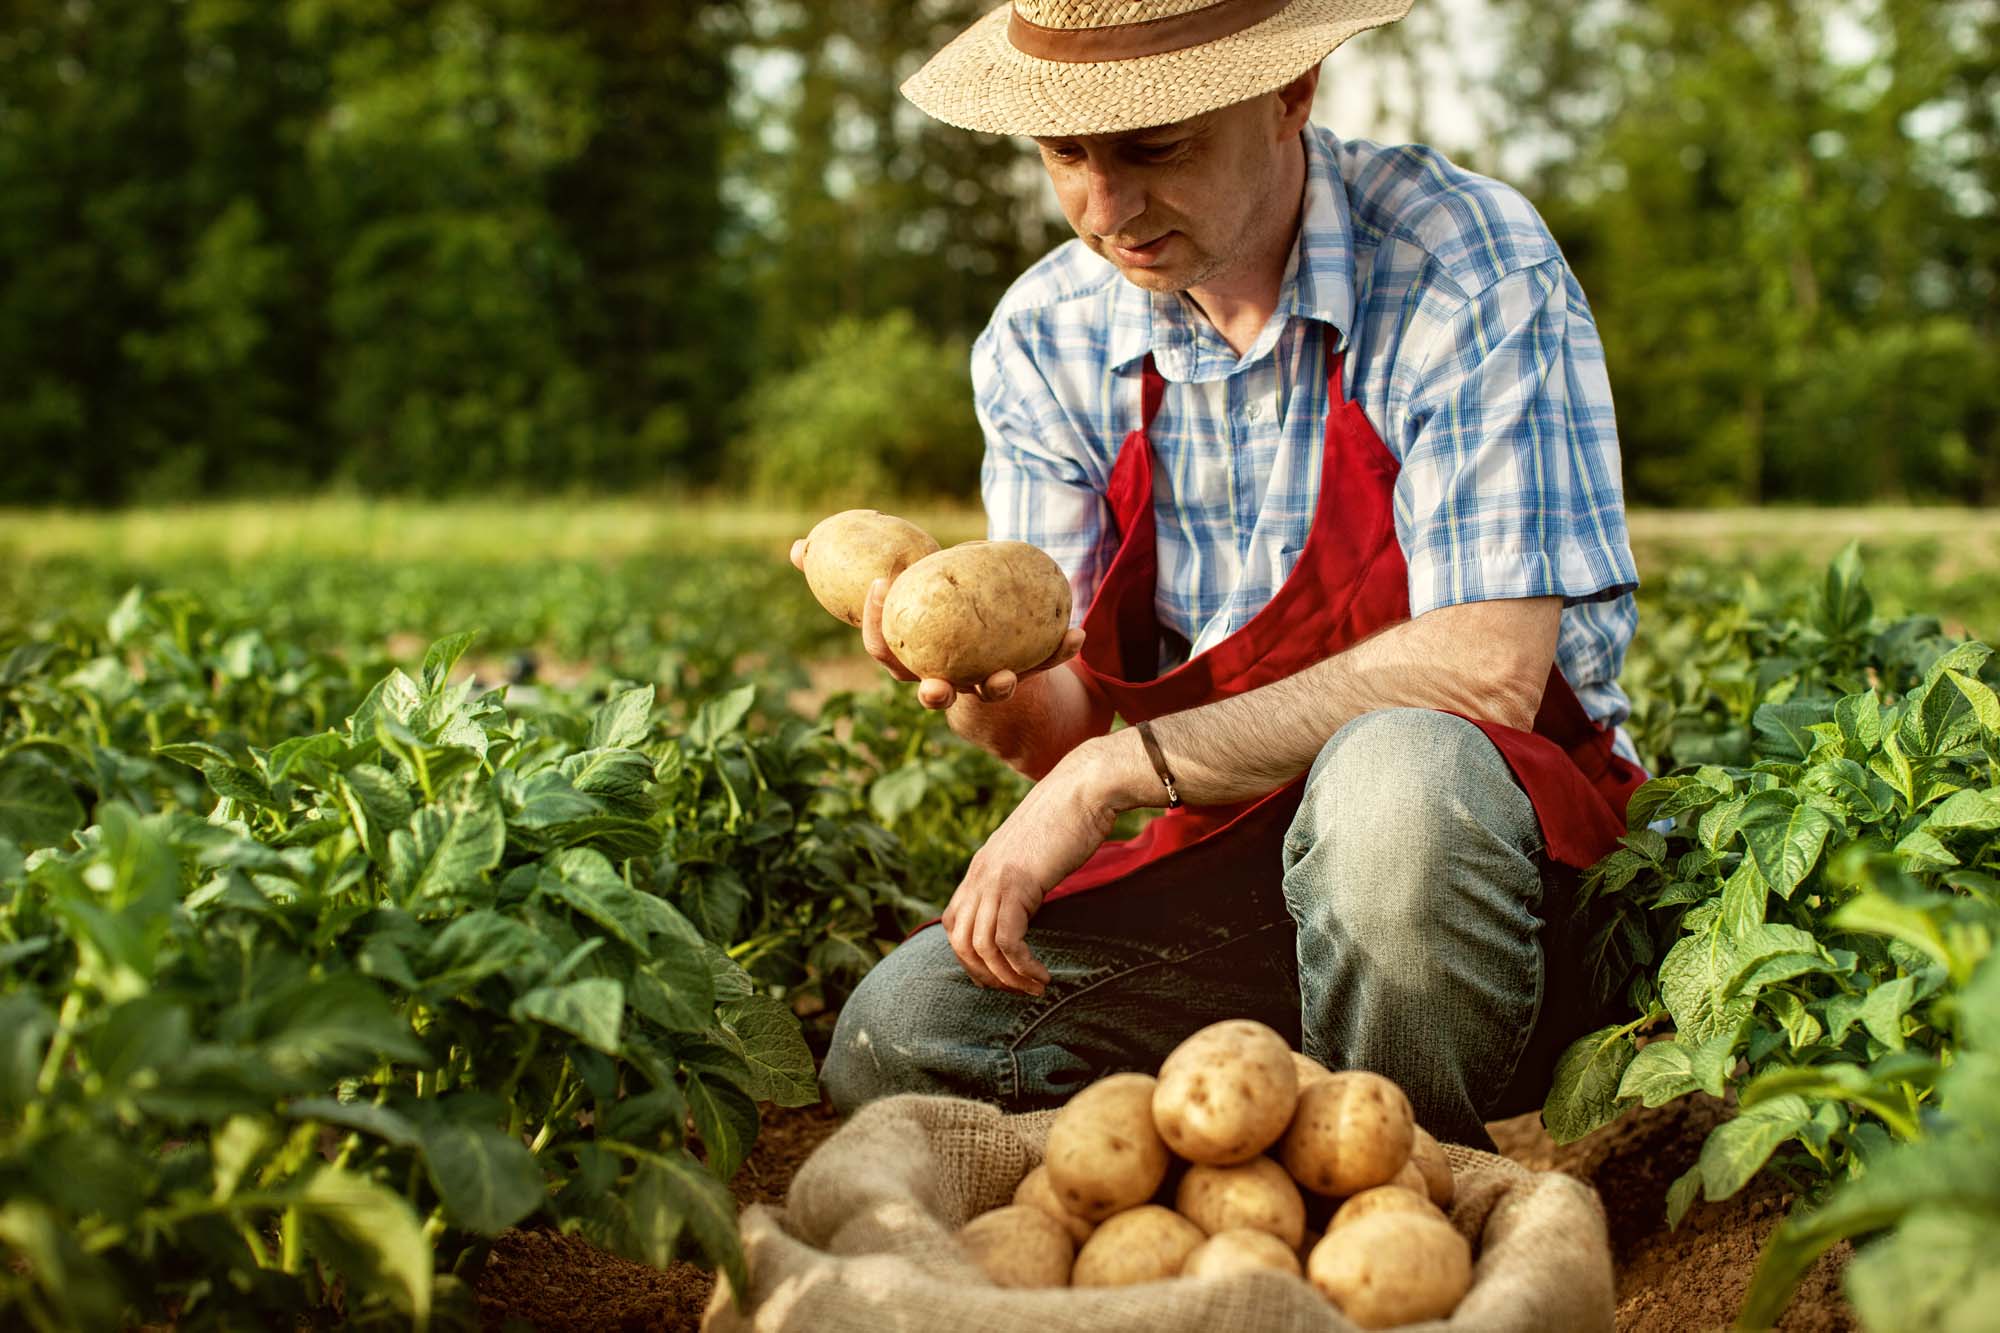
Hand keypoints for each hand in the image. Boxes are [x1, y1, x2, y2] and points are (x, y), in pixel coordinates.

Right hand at [790, 537, 1085, 709]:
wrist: (984, 657)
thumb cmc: (927, 617)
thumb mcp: (895, 595)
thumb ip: (847, 574)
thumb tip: (795, 547)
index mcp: (909, 658)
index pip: (883, 649)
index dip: (877, 621)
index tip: (881, 584)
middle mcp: (943, 679)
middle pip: (930, 692)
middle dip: (930, 691)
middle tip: (932, 686)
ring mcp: (982, 683)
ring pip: (987, 692)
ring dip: (996, 685)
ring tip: (1003, 676)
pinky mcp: (1021, 676)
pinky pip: (1041, 665)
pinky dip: (1058, 651)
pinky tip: (1077, 632)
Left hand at [939, 751, 1118, 994]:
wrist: (1085, 787)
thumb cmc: (1071, 817)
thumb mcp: (1035, 852)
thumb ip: (1023, 876)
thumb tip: (1030, 901)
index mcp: (981, 866)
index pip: (953, 923)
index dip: (969, 956)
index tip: (1000, 973)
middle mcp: (978, 873)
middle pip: (959, 941)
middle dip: (985, 975)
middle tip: (1017, 989)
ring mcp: (994, 878)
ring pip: (980, 947)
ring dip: (1007, 977)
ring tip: (1034, 987)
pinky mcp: (1017, 884)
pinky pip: (1006, 941)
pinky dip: (1022, 966)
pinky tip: (1043, 975)